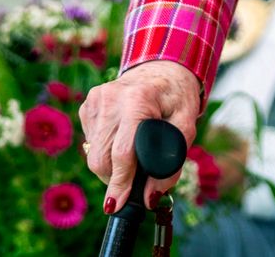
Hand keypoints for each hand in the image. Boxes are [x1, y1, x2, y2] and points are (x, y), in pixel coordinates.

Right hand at [80, 59, 201, 213]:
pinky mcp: (88, 104)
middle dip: (116, 179)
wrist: (161, 69)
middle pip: (102, 158)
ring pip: (93, 153)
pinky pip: (90, 142)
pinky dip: (105, 149)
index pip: (122, 153)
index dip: (119, 184)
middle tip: (136, 181)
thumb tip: (150, 196)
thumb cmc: (176, 99)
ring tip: (132, 154)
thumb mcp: (186, 127)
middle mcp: (110, 98)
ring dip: (110, 165)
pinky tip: (121, 137)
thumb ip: (172, 163)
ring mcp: (95, 100)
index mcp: (137, 101)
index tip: (116, 206)